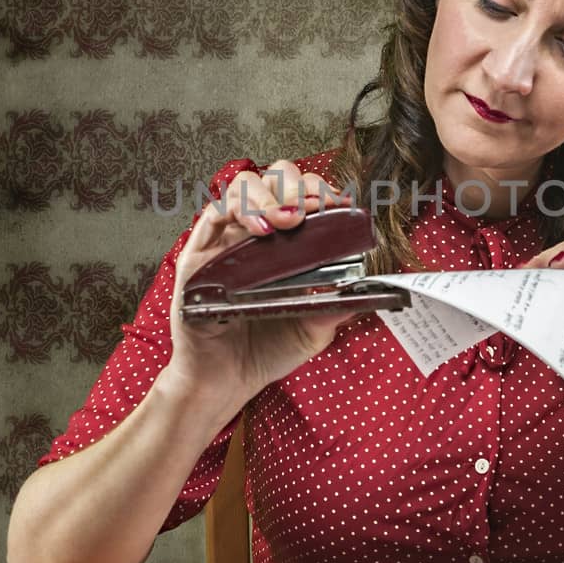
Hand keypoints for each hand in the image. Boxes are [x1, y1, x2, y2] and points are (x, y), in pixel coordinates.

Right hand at [163, 160, 357, 417]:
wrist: (226, 382)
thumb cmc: (266, 352)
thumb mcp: (313, 330)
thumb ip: (336, 307)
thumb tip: (365, 289)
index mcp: (285, 245)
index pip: (302, 195)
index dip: (320, 191)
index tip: (338, 204)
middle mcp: (254, 235)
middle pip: (273, 179)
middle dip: (297, 185)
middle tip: (312, 208)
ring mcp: (225, 242)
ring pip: (243, 186)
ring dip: (270, 194)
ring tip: (287, 219)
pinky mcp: (198, 255)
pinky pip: (212, 216)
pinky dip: (239, 212)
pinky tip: (260, 230)